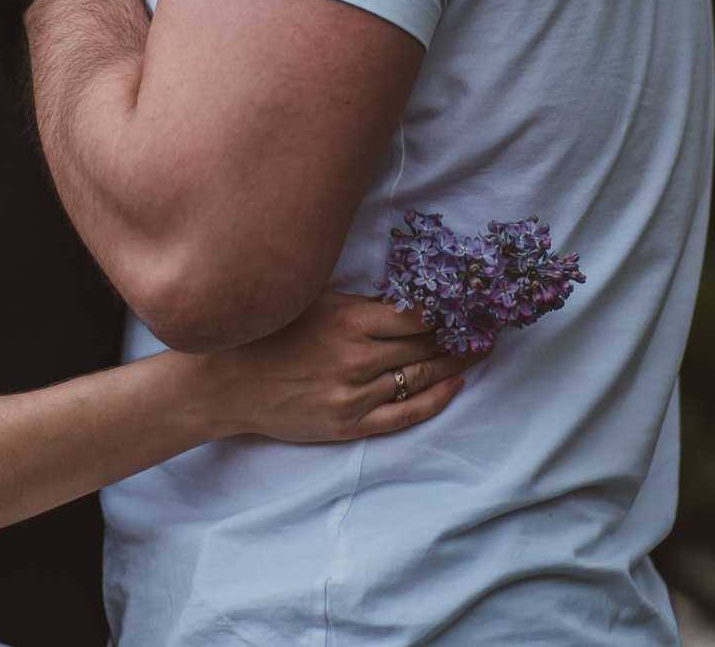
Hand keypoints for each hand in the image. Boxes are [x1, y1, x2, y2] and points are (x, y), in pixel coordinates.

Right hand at [185, 291, 477, 443]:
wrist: (222, 384)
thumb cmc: (262, 332)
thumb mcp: (308, 299)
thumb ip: (354, 297)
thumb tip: (404, 289)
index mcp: (349, 320)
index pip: (419, 314)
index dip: (452, 306)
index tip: (474, 298)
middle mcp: (358, 358)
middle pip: (427, 344)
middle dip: (462, 332)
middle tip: (491, 322)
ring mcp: (354, 395)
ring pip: (421, 376)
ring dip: (456, 362)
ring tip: (480, 348)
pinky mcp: (348, 425)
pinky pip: (405, 415)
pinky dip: (435, 399)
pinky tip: (454, 384)